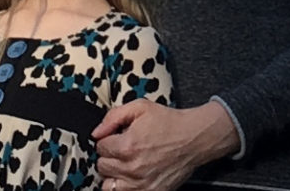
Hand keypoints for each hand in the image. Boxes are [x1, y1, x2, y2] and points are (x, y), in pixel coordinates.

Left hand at [92, 101, 238, 190]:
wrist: (193, 138)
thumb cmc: (168, 122)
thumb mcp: (140, 107)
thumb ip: (113, 117)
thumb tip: (96, 132)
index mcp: (127, 145)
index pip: (100, 147)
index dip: (107, 140)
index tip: (116, 138)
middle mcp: (133, 168)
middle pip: (102, 167)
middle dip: (109, 156)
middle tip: (122, 150)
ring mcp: (141, 184)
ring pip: (109, 186)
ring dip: (114, 175)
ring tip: (124, 165)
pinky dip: (125, 186)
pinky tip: (132, 176)